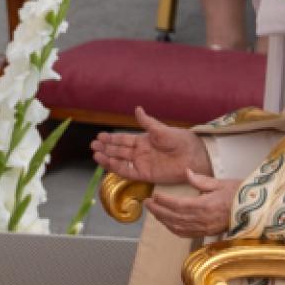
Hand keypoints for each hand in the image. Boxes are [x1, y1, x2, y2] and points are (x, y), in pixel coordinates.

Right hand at [90, 108, 210, 183]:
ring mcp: (142, 164)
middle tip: (93, 144)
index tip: (100, 136)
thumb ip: (147, 122)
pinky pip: (128, 172)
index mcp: (145, 141)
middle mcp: (141, 153)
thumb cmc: (180, 141)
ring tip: (95, 154)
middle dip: (106, 147)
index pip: (124, 140)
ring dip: (108, 158)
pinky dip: (116, 168)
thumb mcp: (161, 129)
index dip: (112, 138)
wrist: (192, 156)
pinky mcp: (145, 175)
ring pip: (120, 161)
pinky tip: (107, 162)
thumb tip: (137, 109)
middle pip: (119, 150)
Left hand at [144, 170, 239, 238]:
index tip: (154, 195)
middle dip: (158, 210)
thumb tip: (186, 172)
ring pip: (177, 227)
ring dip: (163, 220)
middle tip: (147, 203)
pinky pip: (186, 234)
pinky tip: (166, 224)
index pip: (178, 204)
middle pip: (174, 217)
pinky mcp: (208, 233)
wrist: (255, 211)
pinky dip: (173, 229)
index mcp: (206, 205)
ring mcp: (205, 228)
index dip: (164, 201)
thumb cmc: (240, 194)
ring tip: (153, 212)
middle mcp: (203, 219)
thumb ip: (201, 180)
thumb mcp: (221, 183)